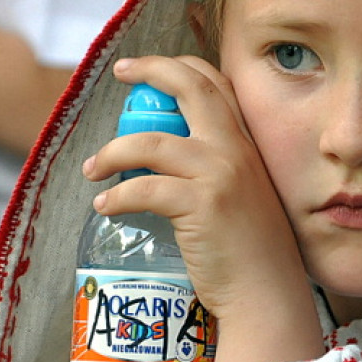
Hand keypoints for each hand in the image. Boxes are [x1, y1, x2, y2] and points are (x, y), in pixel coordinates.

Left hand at [84, 55, 322, 361]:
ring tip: (92, 169)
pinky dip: (116, 195)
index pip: (217, 84)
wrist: (268, 293)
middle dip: (151, 71)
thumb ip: (219, 172)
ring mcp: (220, 174)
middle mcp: (237, 151)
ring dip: (112, 150)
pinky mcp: (201, 205)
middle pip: (192, 88)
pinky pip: (144, 188)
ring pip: (152, 141)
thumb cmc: (252, 254)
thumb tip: (167, 163)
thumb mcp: (245, 197)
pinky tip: (104, 207)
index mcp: (247, 146)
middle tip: (120, 74)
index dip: (181, 67)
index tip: (148, 70)